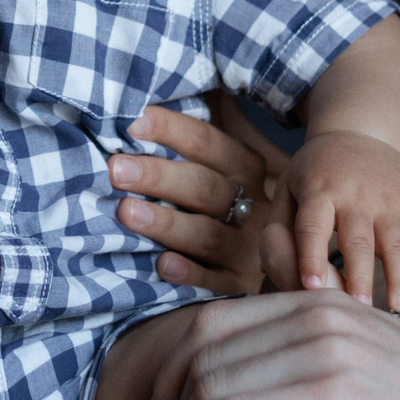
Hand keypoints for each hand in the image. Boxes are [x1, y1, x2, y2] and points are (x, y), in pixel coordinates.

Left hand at [110, 97, 292, 293]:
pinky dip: (189, 274)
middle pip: (205, 188)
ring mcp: (249, 251)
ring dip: (167, 224)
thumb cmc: (219, 206)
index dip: (171, 130)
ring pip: (208, 235)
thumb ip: (186, 144)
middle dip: (158, 177)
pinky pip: (215, 283)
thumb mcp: (217, 169)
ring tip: (126, 212)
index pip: (208, 143)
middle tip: (115, 169)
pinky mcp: (240, 288)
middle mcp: (253, 207)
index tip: (132, 122)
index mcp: (246, 169)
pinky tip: (162, 265)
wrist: (284, 262)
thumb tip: (136, 110)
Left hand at [282, 131, 399, 310]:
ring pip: (395, 242)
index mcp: (319, 191)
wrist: (361, 133)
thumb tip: (274, 272)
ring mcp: (386, 202)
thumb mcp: (289, 187)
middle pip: (358, 239)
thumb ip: (279, 228)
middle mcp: (355, 196)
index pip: (313, 226)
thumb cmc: (316, 172)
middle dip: (359, 274)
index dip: (311, 255)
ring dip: (399, 275)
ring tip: (398, 307)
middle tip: (358, 306)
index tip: (311, 286)